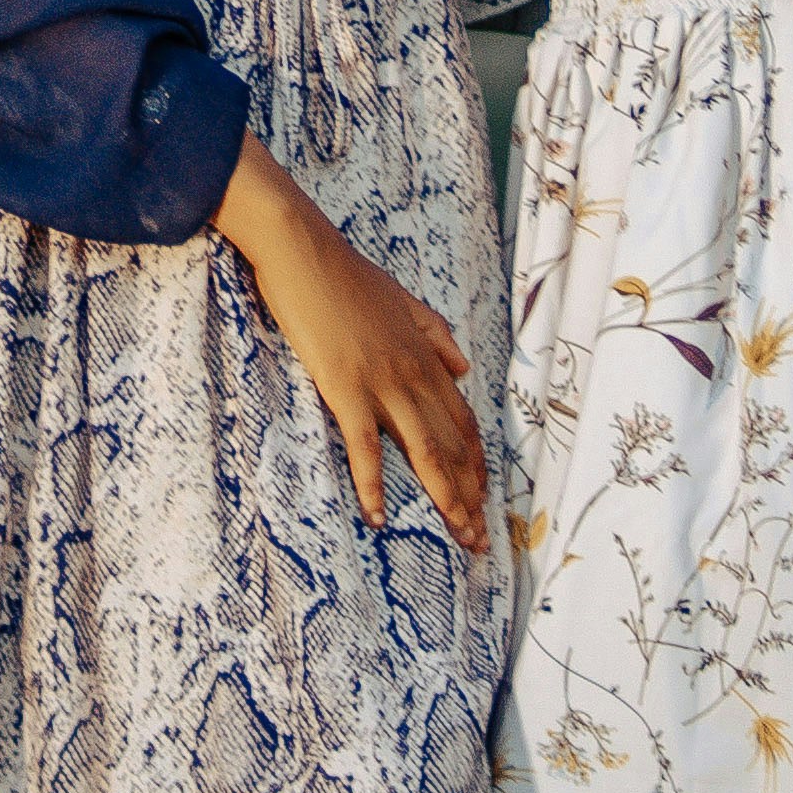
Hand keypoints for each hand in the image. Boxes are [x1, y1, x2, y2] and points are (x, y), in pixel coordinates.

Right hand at [216, 131, 489, 547]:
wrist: (306, 252)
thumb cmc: (348, 276)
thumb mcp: (404, 301)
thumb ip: (437, 336)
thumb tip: (465, 369)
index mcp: (428, 358)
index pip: (466, 423)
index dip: (479, 465)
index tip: (485, 499)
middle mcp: (415, 375)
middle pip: (455, 447)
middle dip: (471, 497)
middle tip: (480, 541)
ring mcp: (383, 383)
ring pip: (427, 453)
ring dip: (446, 500)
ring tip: (457, 537)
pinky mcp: (346, 388)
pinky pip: (365, 447)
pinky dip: (373, 485)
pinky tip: (377, 517)